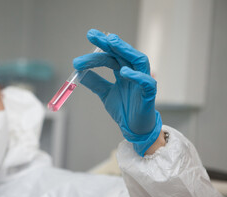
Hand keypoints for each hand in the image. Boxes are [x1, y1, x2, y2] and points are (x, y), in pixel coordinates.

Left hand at [73, 29, 161, 155]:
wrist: (134, 128)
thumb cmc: (124, 109)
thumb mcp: (105, 94)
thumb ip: (95, 83)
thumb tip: (79, 73)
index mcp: (124, 72)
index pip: (111, 56)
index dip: (99, 49)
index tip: (87, 40)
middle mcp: (134, 73)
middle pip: (122, 53)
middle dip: (108, 43)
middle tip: (93, 35)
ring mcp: (143, 82)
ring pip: (138, 61)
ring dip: (125, 50)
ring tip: (111, 43)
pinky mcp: (149, 94)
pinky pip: (146, 82)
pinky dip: (136, 76)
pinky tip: (123, 72)